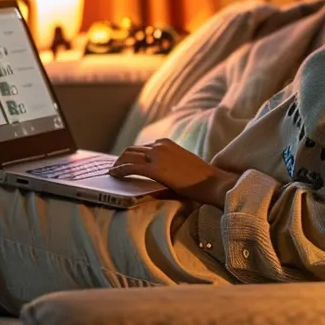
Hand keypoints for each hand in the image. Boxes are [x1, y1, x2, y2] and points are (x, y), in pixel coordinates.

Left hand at [110, 138, 238, 207]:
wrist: (212, 181)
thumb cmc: (200, 177)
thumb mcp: (181, 162)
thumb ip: (168, 162)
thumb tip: (158, 170)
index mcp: (165, 142)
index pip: (142, 147)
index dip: (131, 155)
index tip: (125, 162)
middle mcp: (159, 146)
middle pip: (131, 150)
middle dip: (121, 159)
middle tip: (115, 168)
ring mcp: (156, 156)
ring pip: (128, 157)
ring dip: (118, 164)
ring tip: (113, 173)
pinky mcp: (155, 169)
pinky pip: (130, 168)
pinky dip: (120, 170)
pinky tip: (114, 175)